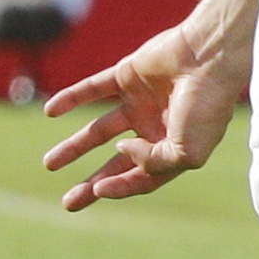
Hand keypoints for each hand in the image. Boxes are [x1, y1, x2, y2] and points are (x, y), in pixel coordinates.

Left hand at [39, 22, 249, 210]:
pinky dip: (71, 98)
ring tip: (49, 164)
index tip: (98, 191)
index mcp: (176, 148)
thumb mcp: (188, 151)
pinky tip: (50, 111)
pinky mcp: (126, 76)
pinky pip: (93, 89)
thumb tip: (120, 150)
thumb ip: (152, 162)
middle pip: (117, 161)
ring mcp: (140, 102)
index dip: (119, 187)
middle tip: (69, 201)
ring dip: (74, 147)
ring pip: (100, 129)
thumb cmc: (207, 107)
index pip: (142, 176)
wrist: (209, 57)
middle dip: (93, 182)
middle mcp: (156, 128)